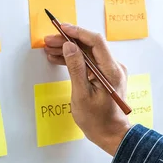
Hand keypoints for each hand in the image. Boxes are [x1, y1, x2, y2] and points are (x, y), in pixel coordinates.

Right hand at [44, 25, 130, 155]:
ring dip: (69, 50)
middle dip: (69, 40)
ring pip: (88, 53)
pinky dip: (74, 60)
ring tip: (49, 49)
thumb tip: (69, 46)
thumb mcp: (81, 94)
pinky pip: (89, 62)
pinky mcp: (105, 76)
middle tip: (49, 40)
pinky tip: (58, 59)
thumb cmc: (97, 120)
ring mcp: (110, 71)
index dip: (77, 32)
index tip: (61, 28)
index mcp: (111, 71)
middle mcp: (114, 67)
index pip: (96, 42)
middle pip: (90, 46)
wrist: (111, 134)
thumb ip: (76, 68)